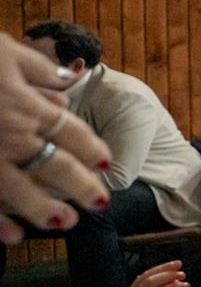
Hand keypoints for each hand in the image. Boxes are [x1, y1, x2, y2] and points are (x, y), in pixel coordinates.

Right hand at [0, 33, 110, 242]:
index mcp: (26, 106)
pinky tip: (13, 236)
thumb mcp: (4, 51)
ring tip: (66, 222)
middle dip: (81, 186)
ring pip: (21, 190)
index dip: (91, 148)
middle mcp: (11, 135)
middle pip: (55, 166)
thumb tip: (66, 83)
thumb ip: (38, 69)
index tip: (104, 162)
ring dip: (44, 209)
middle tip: (100, 202)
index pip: (70, 132)